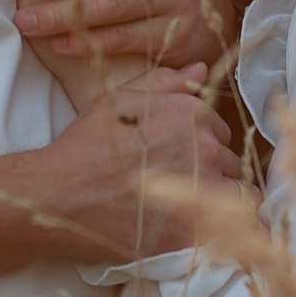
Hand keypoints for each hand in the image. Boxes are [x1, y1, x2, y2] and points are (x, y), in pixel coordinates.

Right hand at [33, 65, 242, 260]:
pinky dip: (222, 225)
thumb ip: (165, 81)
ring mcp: (203, 187)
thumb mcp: (119, 98)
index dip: (201, 144)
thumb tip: (201, 69)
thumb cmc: (87, 144)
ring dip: (218, 198)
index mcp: (191, 112)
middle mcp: (204, 145)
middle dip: (211, 170)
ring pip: (234, 192)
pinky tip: (200, 225)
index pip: (219, 129)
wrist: (61, 195)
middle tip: (178, 183)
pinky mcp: (196, 227)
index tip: (179, 156)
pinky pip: (231, 225)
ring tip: (187, 206)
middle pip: (228, 159)